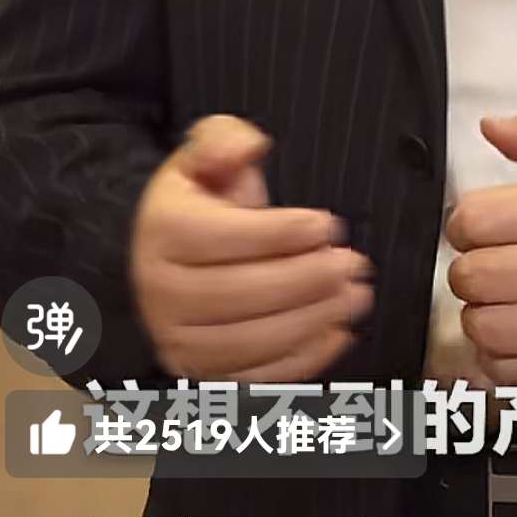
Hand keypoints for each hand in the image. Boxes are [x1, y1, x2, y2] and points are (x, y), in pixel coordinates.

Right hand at [130, 114, 374, 380]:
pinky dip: (302, 360)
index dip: (281, 233)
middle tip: (352, 264)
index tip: (328, 225)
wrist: (169, 256)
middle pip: (241, 294)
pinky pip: (254, 377)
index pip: (224, 238)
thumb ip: (223, 140)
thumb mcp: (204, 155)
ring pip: (250, 340)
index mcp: (163, 231)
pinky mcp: (201, 372)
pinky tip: (338, 332)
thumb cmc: (201, 202)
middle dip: (306, 279)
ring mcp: (178, 339)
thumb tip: (247, 148)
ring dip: (312, 320)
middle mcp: (160, 291)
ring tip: (355, 296)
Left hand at [445, 113, 516, 393]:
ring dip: (483, 312)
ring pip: (482, 327)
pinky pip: (508, 371)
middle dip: (471, 266)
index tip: (483, 225)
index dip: (467, 221)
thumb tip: (490, 127)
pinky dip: (501, 355)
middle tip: (494, 262)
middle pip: (470, 275)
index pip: (473, 219)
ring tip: (505, 299)